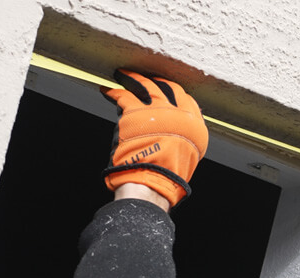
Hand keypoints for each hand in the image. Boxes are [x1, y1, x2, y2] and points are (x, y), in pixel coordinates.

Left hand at [102, 70, 208, 205]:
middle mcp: (178, 113)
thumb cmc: (166, 176)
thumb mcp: (187, 156)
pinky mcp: (134, 111)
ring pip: (143, 84)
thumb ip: (185, 138)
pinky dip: (112, 92)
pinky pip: (121, 95)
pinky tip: (106, 91)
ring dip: (131, 78)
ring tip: (122, 75)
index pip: (184, 98)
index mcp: (193, 125)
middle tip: (143, 77)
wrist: (152, 181)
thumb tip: (181, 130)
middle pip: (164, 87)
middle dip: (153, 80)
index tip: (162, 86)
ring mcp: (157, 109)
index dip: (171, 90)